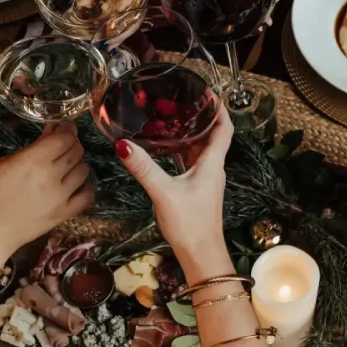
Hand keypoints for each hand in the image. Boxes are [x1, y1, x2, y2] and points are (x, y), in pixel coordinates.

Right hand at [0, 122, 93, 255]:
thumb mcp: (4, 163)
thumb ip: (32, 148)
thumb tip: (51, 133)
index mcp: (33, 160)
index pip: (65, 138)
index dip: (67, 130)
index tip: (64, 129)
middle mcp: (52, 176)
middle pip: (77, 152)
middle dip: (71, 145)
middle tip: (62, 147)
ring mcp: (61, 197)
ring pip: (84, 170)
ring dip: (77, 164)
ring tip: (66, 167)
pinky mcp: (65, 214)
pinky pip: (88, 196)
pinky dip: (85, 187)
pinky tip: (76, 185)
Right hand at [114, 115, 233, 274]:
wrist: (201, 256)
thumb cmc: (190, 224)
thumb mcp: (164, 193)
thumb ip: (144, 168)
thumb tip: (122, 145)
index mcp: (212, 164)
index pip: (224, 128)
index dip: (219, 107)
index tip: (208, 91)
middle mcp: (212, 169)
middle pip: (211, 135)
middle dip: (198, 116)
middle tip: (179, 99)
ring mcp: (205, 180)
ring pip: (200, 149)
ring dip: (189, 134)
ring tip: (169, 118)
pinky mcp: (197, 190)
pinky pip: (191, 162)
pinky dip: (180, 151)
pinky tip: (164, 150)